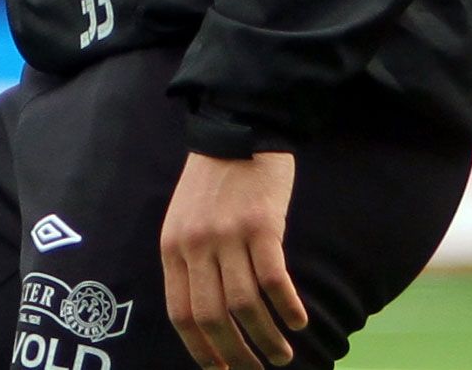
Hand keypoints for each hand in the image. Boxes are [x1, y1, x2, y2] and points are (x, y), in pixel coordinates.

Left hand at [160, 151, 306, 368]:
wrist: (239, 124)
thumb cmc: (215, 177)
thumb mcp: (185, 218)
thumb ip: (191, 260)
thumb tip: (208, 315)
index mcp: (173, 247)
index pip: (182, 314)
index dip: (201, 350)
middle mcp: (196, 245)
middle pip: (213, 317)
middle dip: (235, 354)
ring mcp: (228, 235)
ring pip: (246, 305)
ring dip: (267, 338)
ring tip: (282, 355)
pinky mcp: (261, 224)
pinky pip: (274, 280)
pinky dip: (286, 307)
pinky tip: (298, 321)